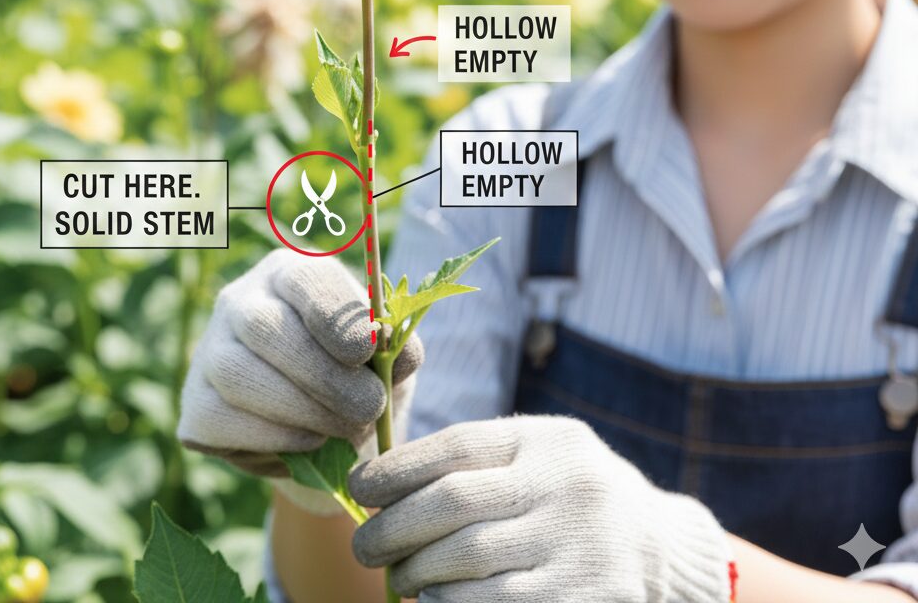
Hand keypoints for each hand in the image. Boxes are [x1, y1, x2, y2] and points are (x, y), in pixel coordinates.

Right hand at [177, 248, 423, 480]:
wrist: (327, 433)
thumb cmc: (359, 378)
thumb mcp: (387, 359)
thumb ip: (395, 349)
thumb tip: (395, 351)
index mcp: (291, 273)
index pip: (303, 277)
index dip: (334, 314)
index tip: (366, 353)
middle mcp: (241, 300)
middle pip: (264, 326)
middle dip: (322, 374)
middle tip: (368, 406)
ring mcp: (210, 350)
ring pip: (239, 374)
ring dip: (302, 409)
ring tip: (347, 429)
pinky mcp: (195, 404)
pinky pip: (221, 419)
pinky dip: (273, 437)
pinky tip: (310, 443)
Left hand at [348, 415, 730, 601]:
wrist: (667, 553)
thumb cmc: (578, 496)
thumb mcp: (544, 455)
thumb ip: (484, 460)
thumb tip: (389, 480)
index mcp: (548, 440)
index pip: (456, 447)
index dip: (397, 469)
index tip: (359, 487)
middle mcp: (563, 487)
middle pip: (453, 505)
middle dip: (394, 528)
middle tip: (364, 546)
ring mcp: (576, 546)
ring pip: (468, 562)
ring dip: (417, 574)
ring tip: (396, 578)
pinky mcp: (582, 600)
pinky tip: (433, 602)